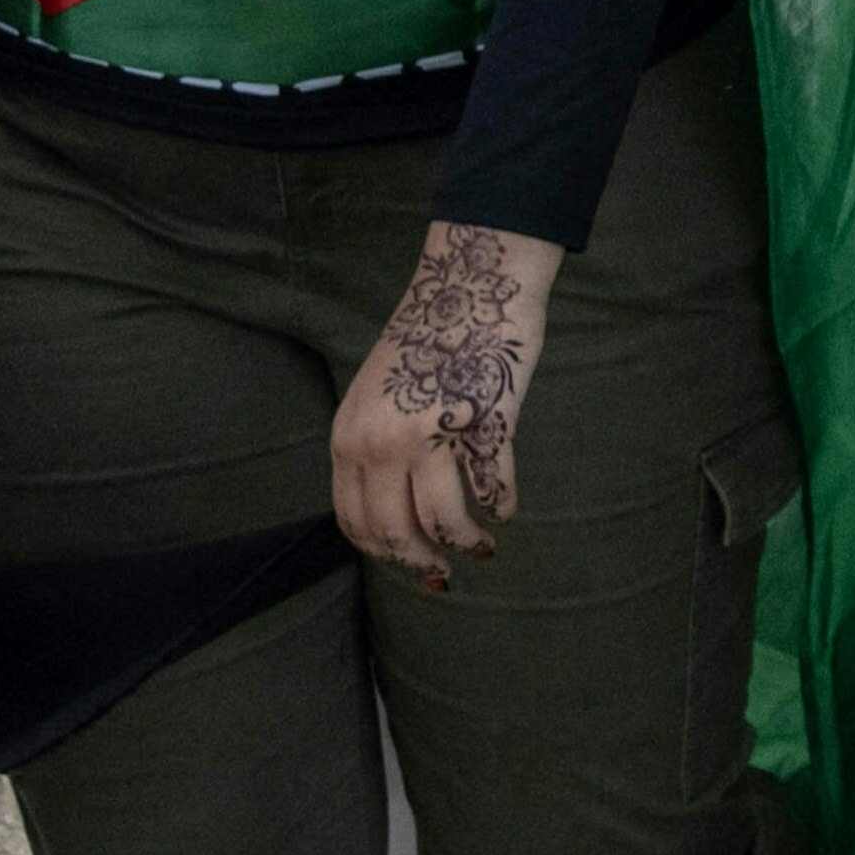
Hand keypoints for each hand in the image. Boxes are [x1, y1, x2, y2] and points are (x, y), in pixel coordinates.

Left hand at [330, 221, 558, 591]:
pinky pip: (492, 487)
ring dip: (467, 544)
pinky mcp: (481, 426)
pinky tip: (505, 507)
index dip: (384, 553)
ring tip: (483, 546)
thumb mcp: (379, 392)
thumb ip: (375, 445)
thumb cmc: (431, 333)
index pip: (356, 521)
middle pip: (396, 534)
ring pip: (445, 521)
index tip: (408, 562)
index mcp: (349, 436)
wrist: (473, 279)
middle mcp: (380, 442)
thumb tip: (392, 511)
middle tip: (443, 576)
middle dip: (422, 564)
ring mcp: (431, 435)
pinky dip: (501, 505)